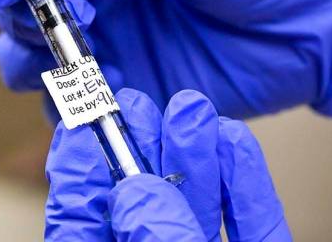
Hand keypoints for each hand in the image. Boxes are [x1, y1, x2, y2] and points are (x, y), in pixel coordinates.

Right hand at [0, 0, 331, 117]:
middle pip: (23, 2)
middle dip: (23, 15)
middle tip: (69, 23)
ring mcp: (119, 39)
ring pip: (38, 56)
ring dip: (38, 62)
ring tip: (83, 60)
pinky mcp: (138, 86)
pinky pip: (82, 102)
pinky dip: (77, 105)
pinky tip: (108, 96)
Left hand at [43, 88, 290, 240]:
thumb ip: (157, 241)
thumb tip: (135, 194)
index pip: (84, 228)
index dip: (79, 176)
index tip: (76, 127)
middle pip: (143, 206)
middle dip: (141, 149)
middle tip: (132, 103)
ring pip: (196, 208)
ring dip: (194, 151)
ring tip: (189, 105)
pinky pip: (255, 226)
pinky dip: (247, 182)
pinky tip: (234, 138)